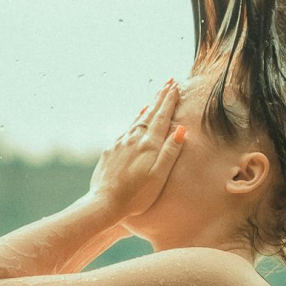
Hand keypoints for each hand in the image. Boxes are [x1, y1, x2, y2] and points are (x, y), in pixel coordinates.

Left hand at [87, 80, 186, 220]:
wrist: (104, 203)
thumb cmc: (136, 196)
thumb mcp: (158, 176)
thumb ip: (170, 152)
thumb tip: (181, 130)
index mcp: (149, 145)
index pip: (162, 118)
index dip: (169, 102)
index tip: (175, 87)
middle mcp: (134, 139)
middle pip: (150, 114)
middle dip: (160, 98)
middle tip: (168, 82)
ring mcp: (120, 143)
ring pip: (137, 119)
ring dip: (148, 107)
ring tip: (155, 96)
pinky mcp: (110, 151)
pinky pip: (126, 129)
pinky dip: (134, 120)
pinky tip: (136, 119)